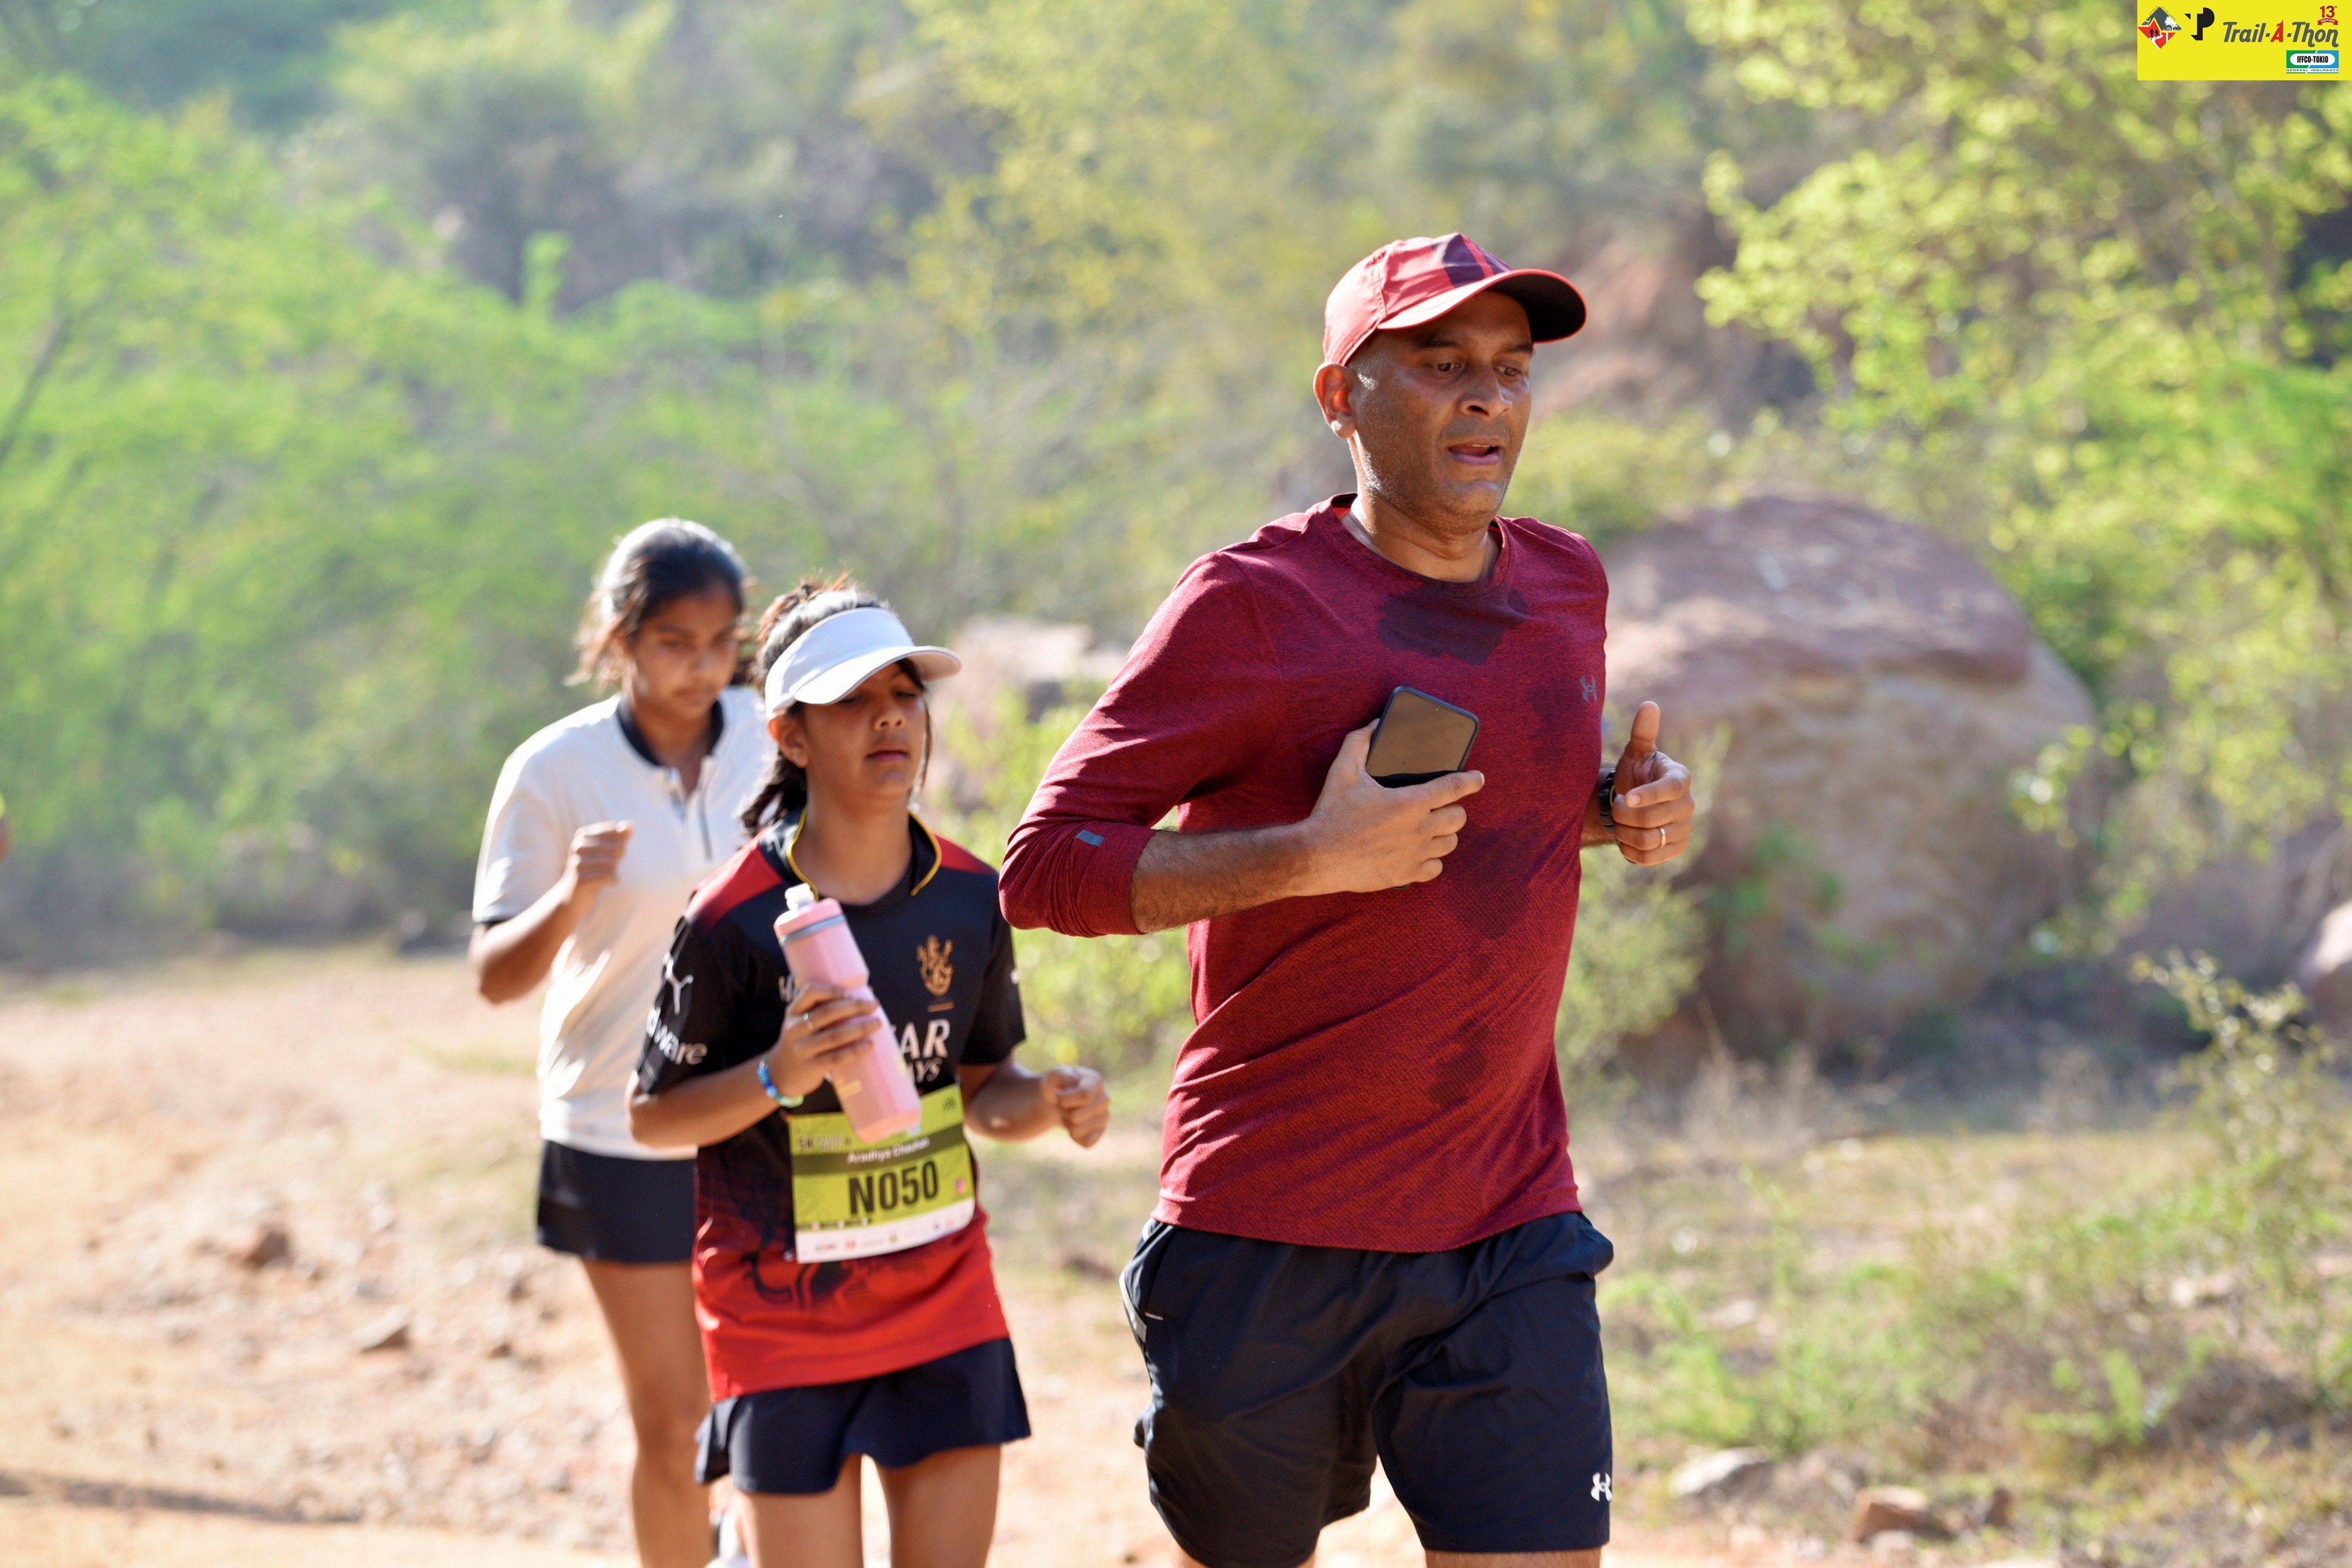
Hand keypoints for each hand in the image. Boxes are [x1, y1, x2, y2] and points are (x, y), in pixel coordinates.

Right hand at [562, 820, 632, 904]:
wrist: (572, 898)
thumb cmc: (593, 871)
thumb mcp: (606, 852)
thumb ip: (619, 838)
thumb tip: (631, 825)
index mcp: (582, 836)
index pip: (613, 831)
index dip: (620, 842)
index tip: (612, 851)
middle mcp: (578, 847)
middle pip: (616, 847)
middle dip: (619, 857)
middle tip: (611, 866)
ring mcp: (578, 863)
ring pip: (612, 862)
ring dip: (614, 871)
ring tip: (606, 875)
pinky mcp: (581, 879)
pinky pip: (608, 876)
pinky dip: (613, 880)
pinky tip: (609, 882)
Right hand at [766, 980, 881, 1099]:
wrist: (782, 1073)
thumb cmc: (802, 1041)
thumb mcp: (801, 1022)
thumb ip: (822, 1010)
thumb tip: (865, 995)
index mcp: (793, 1012)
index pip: (810, 993)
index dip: (831, 990)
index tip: (850, 992)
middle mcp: (795, 1029)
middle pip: (827, 1013)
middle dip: (854, 1007)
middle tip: (874, 1005)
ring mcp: (802, 1049)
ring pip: (834, 1036)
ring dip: (859, 1029)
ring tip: (876, 1024)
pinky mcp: (811, 1067)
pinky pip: (836, 1058)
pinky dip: (855, 1051)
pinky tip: (869, 1045)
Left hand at [1046, 1065, 1109, 1147]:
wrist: (1057, 1100)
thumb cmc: (1057, 1086)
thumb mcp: (1053, 1076)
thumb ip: (1061, 1075)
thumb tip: (1074, 1080)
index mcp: (1096, 1081)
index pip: (1084, 1096)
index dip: (1064, 1100)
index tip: (1058, 1096)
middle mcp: (1104, 1098)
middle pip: (1076, 1117)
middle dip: (1062, 1112)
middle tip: (1062, 1105)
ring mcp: (1105, 1116)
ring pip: (1078, 1131)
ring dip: (1066, 1124)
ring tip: (1068, 1113)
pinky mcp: (1101, 1132)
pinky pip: (1087, 1143)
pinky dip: (1075, 1137)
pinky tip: (1074, 1126)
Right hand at [1295, 724, 1484, 895]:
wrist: (1316, 857)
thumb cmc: (1331, 813)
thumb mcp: (1343, 770)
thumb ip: (1360, 742)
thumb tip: (1376, 725)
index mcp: (1409, 801)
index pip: (1453, 788)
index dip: (1470, 781)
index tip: (1478, 779)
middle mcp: (1419, 828)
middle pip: (1458, 817)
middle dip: (1452, 809)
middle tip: (1438, 807)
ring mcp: (1415, 854)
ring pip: (1450, 842)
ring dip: (1443, 833)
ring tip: (1430, 828)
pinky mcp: (1407, 874)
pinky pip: (1436, 867)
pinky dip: (1432, 859)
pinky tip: (1419, 853)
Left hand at [1607, 701, 1693, 865]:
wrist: (1634, 803)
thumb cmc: (1636, 773)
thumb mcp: (1636, 753)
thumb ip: (1642, 732)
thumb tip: (1649, 705)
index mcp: (1680, 779)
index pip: (1669, 790)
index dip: (1647, 795)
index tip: (1626, 797)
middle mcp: (1688, 805)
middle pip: (1651, 819)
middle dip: (1623, 815)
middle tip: (1616, 806)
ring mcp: (1684, 830)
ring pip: (1647, 841)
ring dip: (1624, 833)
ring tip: (1620, 822)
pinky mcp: (1676, 850)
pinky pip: (1648, 858)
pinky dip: (1629, 851)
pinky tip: (1626, 839)